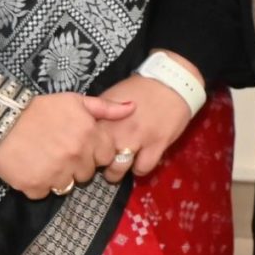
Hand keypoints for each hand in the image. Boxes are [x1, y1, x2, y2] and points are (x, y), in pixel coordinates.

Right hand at [0, 92, 136, 200]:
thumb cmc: (41, 109)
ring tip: (46, 159)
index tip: (83, 146)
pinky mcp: (35, 186)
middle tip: (61, 151)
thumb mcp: (75, 101)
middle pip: (88, 174)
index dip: (96, 152)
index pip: (107, 156)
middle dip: (78, 165)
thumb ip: (106, 108)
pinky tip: (32, 168)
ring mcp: (55, 173)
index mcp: (89, 136)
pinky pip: (44, 192)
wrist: (0, 121)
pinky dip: (39, 184)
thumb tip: (133, 107)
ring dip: (59, 176)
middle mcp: (76, 156)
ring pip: (68, 185)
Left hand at [94, 55, 200, 180]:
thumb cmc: (140, 89)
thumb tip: (83, 132)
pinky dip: (139, 169)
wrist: (171, 82)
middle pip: (97, 161)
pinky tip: (139, 162)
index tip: (89, 152)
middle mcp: (116, 129)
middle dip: (98, 165)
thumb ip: (98, 116)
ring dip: (116, 172)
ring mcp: (136, 138)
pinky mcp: (156, 144)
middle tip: (103, 162)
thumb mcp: (112, 97)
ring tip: (118, 168)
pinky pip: (142, 168)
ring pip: (117, 169)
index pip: (84, 144)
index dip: (85, 151)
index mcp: (103, 117)